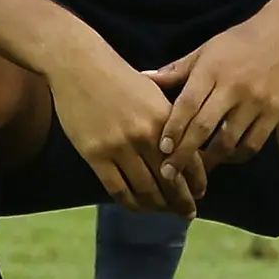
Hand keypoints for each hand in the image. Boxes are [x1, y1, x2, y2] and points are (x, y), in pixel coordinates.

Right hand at [48, 45, 197, 215]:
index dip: (197, 184)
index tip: (198, 194)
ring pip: (145, 191)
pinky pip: (118, 190)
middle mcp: (146, 136)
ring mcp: (119, 147)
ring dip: (157, 206)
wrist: (79, 65)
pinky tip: (136, 206)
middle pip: (171, 183)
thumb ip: (169, 123)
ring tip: (161, 211)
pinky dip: (130, 204)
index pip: (191, 163)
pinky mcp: (96, 155)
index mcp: (165, 120)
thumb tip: (184, 154)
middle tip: (186, 213)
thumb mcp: (153, 94)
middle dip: (181, 203)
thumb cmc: (118, 78)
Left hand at [151, 8, 278, 172]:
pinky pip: (253, 144)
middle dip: (184, 154)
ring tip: (196, 171)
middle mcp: (232, 88)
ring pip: (229, 141)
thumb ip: (176, 69)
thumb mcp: (206, 50)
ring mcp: (255, 102)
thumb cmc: (240, 41)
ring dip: (211, 160)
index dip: (172, 130)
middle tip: (169, 174)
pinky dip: (237, 156)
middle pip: (204, 128)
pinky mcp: (275, 113)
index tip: (161, 150)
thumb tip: (144, 78)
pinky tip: (226, 158)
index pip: (187, 105)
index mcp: (211, 70)